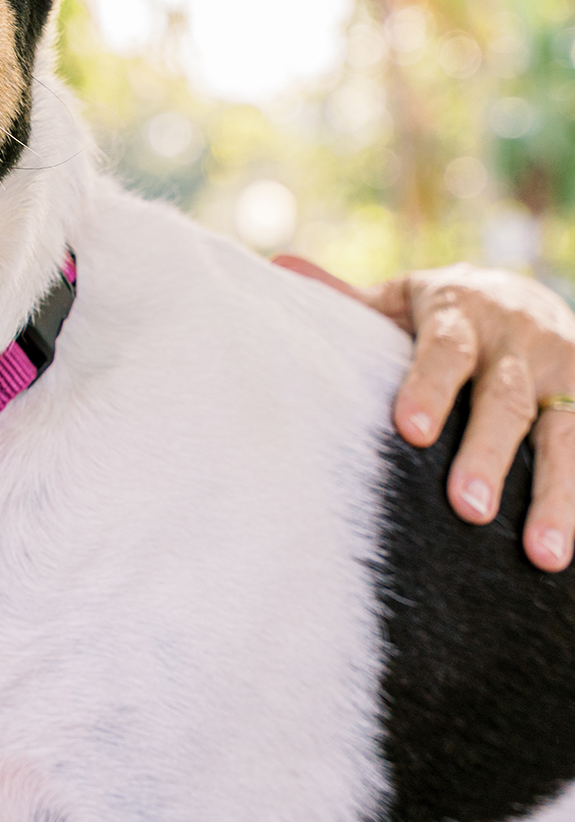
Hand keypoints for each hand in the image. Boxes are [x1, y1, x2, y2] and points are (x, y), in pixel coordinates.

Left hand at [275, 257, 574, 571]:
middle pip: (506, 401)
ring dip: (558, 497)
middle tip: (467, 509)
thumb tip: (277, 265)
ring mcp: (568, 373)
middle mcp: (521, 340)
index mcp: (462, 313)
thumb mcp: (402, 300)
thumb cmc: (443, 316)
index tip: (411, 431)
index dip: (429, 387)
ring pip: (568, 435)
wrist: (528, 296)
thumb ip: (349, 299)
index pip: (445, 350)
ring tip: (543, 556)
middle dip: (489, 455)